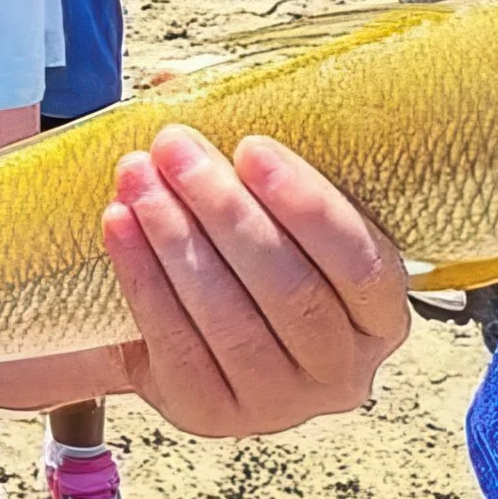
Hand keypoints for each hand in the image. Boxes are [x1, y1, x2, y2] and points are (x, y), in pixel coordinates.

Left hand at [102, 126, 406, 436]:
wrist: (179, 324)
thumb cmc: (238, 252)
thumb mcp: (265, 205)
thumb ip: (245, 150)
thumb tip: (175, 84)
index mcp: (379, 314)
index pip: (360, 262)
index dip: (309, 205)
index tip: (252, 148)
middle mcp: (342, 370)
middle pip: (290, 289)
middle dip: (225, 210)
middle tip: (175, 147)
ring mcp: (279, 403)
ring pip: (231, 319)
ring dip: (176, 239)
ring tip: (137, 179)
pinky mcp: (212, 414)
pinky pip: (177, 344)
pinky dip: (143, 279)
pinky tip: (118, 225)